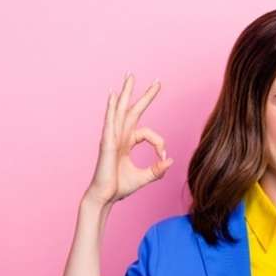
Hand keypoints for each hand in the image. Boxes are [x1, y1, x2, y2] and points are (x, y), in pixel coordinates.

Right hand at [84, 73, 173, 206]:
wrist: (105, 197)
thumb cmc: (119, 188)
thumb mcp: (145, 178)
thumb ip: (157, 170)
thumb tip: (170, 160)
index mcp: (126, 143)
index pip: (148, 134)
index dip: (159, 143)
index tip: (163, 156)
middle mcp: (119, 137)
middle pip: (132, 111)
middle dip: (144, 95)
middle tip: (157, 81)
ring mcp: (112, 138)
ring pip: (120, 111)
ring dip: (126, 93)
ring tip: (130, 77)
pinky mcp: (107, 144)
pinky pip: (110, 123)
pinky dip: (111, 108)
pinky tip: (113, 96)